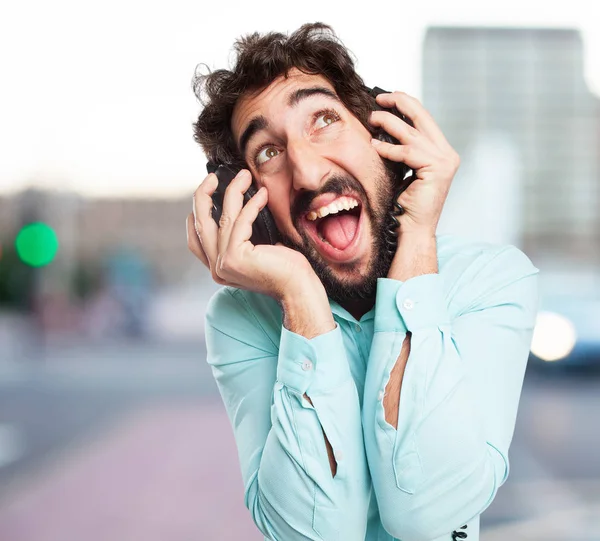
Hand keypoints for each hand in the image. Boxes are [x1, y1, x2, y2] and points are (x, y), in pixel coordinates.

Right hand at [186, 169, 319, 301]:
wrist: (299, 289)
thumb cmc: (285, 269)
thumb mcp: (256, 250)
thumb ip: (241, 236)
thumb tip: (236, 204)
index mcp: (219, 269)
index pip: (196, 240)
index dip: (196, 214)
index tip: (207, 193)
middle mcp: (216, 269)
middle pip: (200, 225)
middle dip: (203, 196)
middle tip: (213, 177)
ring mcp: (223, 264)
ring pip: (223, 218)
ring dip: (233, 191)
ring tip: (244, 176)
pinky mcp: (234, 257)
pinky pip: (241, 221)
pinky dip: (252, 204)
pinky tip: (262, 194)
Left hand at [368, 92, 459, 236]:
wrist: (412, 230)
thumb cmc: (404, 205)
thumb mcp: (404, 170)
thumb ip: (403, 150)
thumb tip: (384, 126)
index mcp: (442, 152)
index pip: (424, 119)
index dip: (406, 105)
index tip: (386, 98)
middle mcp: (447, 154)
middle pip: (423, 117)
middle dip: (400, 102)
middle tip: (379, 97)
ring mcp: (445, 162)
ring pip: (412, 133)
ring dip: (389, 122)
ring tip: (372, 119)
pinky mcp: (437, 170)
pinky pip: (407, 153)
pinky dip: (389, 148)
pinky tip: (375, 146)